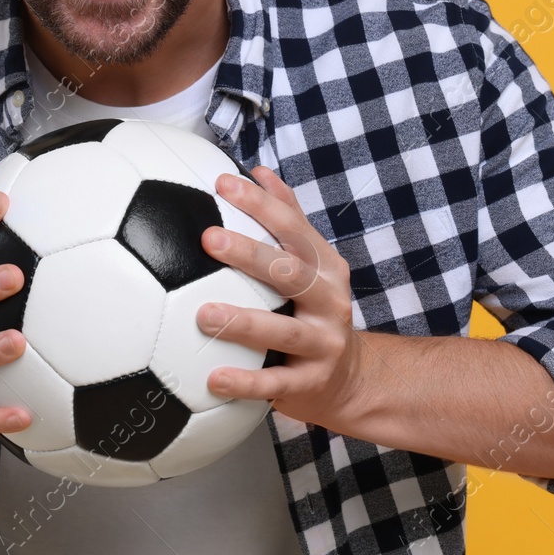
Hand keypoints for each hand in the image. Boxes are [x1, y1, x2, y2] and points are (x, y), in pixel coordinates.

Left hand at [197, 165, 366, 428]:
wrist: (350, 378)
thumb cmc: (313, 309)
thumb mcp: (310, 263)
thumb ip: (287, 219)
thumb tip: (259, 170)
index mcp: (324, 266)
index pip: (293, 226)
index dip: (260, 203)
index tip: (222, 183)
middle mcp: (329, 300)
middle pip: (290, 272)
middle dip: (250, 253)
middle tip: (208, 238)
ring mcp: (323, 343)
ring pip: (283, 330)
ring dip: (243, 321)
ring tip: (203, 314)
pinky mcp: (311, 383)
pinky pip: (275, 384)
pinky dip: (244, 382)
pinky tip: (212, 378)